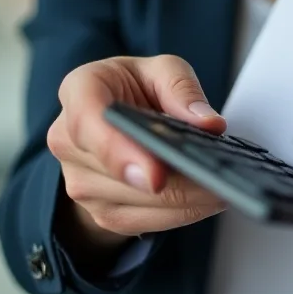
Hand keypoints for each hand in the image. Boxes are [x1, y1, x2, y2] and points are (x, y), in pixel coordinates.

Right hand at [48, 55, 228, 256]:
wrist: (115, 117)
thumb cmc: (135, 88)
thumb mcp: (162, 69)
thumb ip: (183, 89)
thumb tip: (209, 125)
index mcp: (79, 93)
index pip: (89, 123)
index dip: (121, 153)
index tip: (157, 176)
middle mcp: (69, 142)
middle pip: (127, 176)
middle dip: (181, 180)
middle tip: (223, 178)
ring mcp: (81, 183)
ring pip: (142, 204)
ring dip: (189, 200)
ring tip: (222, 185)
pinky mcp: (101, 213)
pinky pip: (147, 224)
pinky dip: (183, 214)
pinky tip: (206, 200)